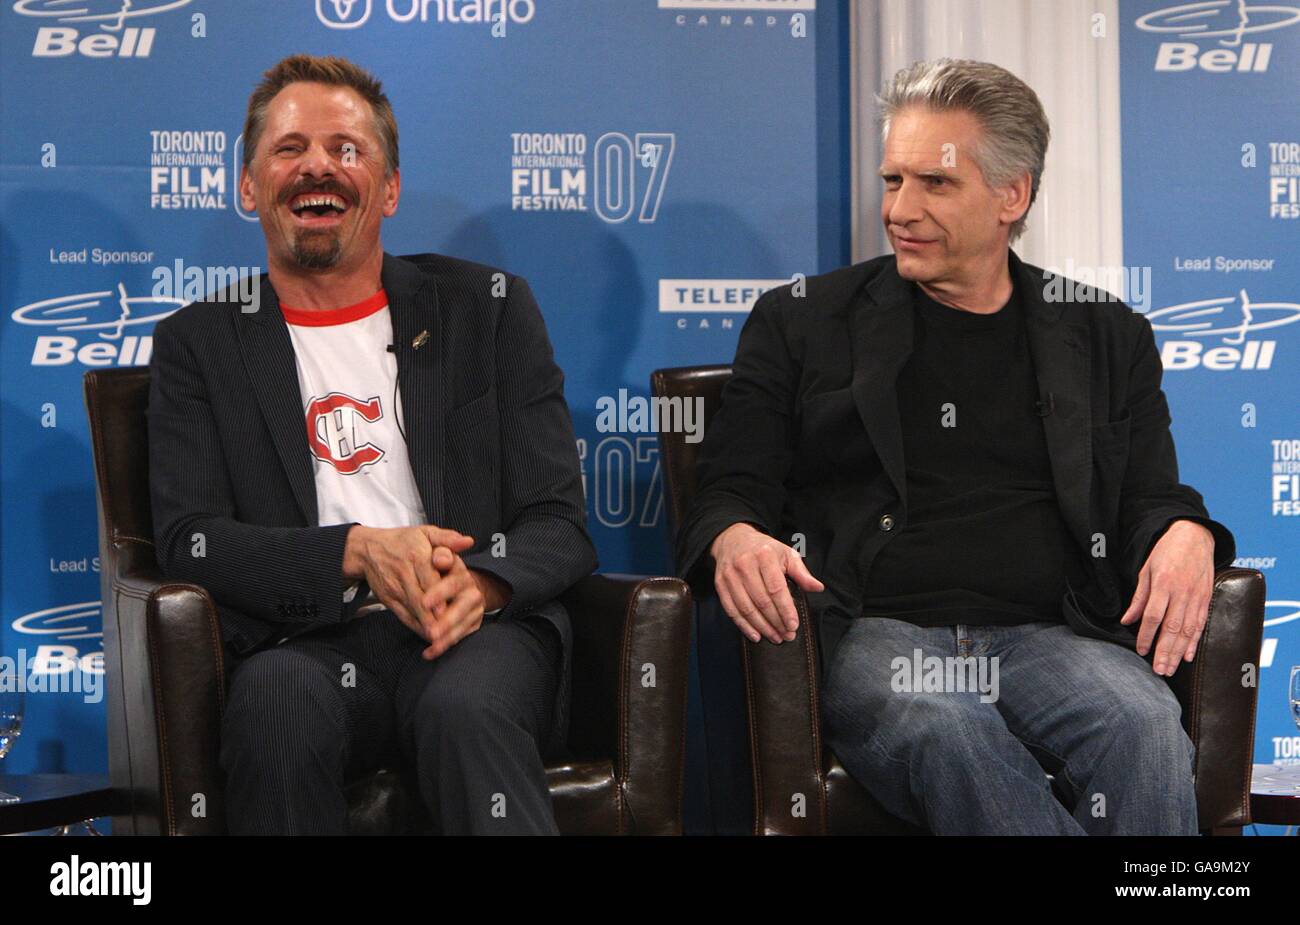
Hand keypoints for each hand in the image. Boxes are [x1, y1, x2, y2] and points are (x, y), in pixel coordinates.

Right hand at [342, 524, 473, 642]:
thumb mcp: (426, 532)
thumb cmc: (404, 541)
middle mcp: (404, 573)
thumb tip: (468, 542)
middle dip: (432, 617)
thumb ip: (448, 538)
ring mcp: (395, 588)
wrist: (368, 549)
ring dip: (424, 626)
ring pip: (411, 610)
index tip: (446, 611)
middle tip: (446, 633)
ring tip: (439, 639)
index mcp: (417, 556)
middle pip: (419, 598)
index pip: (428, 578)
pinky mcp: (388, 600)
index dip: (437, 596)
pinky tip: (427, 635)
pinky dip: (415, 626)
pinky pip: (402, 615)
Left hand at [416, 555, 509, 659]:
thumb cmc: (441, 568)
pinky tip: (429, 652)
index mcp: (461, 573)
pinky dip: (445, 646)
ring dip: (447, 637)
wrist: (460, 582)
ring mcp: (474, 609)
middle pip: (461, 608)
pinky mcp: (473, 623)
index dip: (439, 593)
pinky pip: (461, 636)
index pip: (453, 583)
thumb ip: (440, 551)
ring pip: (462, 625)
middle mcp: (472, 591)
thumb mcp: (439, 554)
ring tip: (431, 645)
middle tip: (431, 632)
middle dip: (446, 621)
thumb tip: (440, 557)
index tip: (424, 603)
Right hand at [710, 523, 824, 643]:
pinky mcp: (720, 584)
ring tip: (775, 637)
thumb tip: (818, 588)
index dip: (785, 610)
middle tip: (787, 635)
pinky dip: (744, 626)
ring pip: (746, 608)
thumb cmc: (764, 549)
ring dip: (762, 627)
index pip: (776, 588)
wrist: (733, 539)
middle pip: (762, 601)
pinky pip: (731, 610)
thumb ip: (802, 573)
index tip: (793, 625)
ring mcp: (730, 575)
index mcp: (764, 555)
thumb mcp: (786, 554)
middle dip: (776, 622)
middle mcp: (745, 564)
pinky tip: (756, 635)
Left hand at [1120, 520, 1215, 675]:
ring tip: (1170, 669)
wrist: (1195, 535)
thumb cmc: (1166, 552)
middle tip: (1158, 670)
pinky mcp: (1207, 599)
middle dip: (1164, 651)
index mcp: (1163, 583)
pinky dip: (1194, 642)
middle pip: (1172, 628)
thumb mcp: (1146, 570)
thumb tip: (1127, 621)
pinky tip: (1188, 656)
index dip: (1146, 635)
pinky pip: (1201, 624)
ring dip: (1178, 652)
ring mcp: (1197, 596)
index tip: (1141, 650)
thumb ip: (1138, 597)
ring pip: (1188, 630)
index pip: (1153, 616)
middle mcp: (1182, 592)